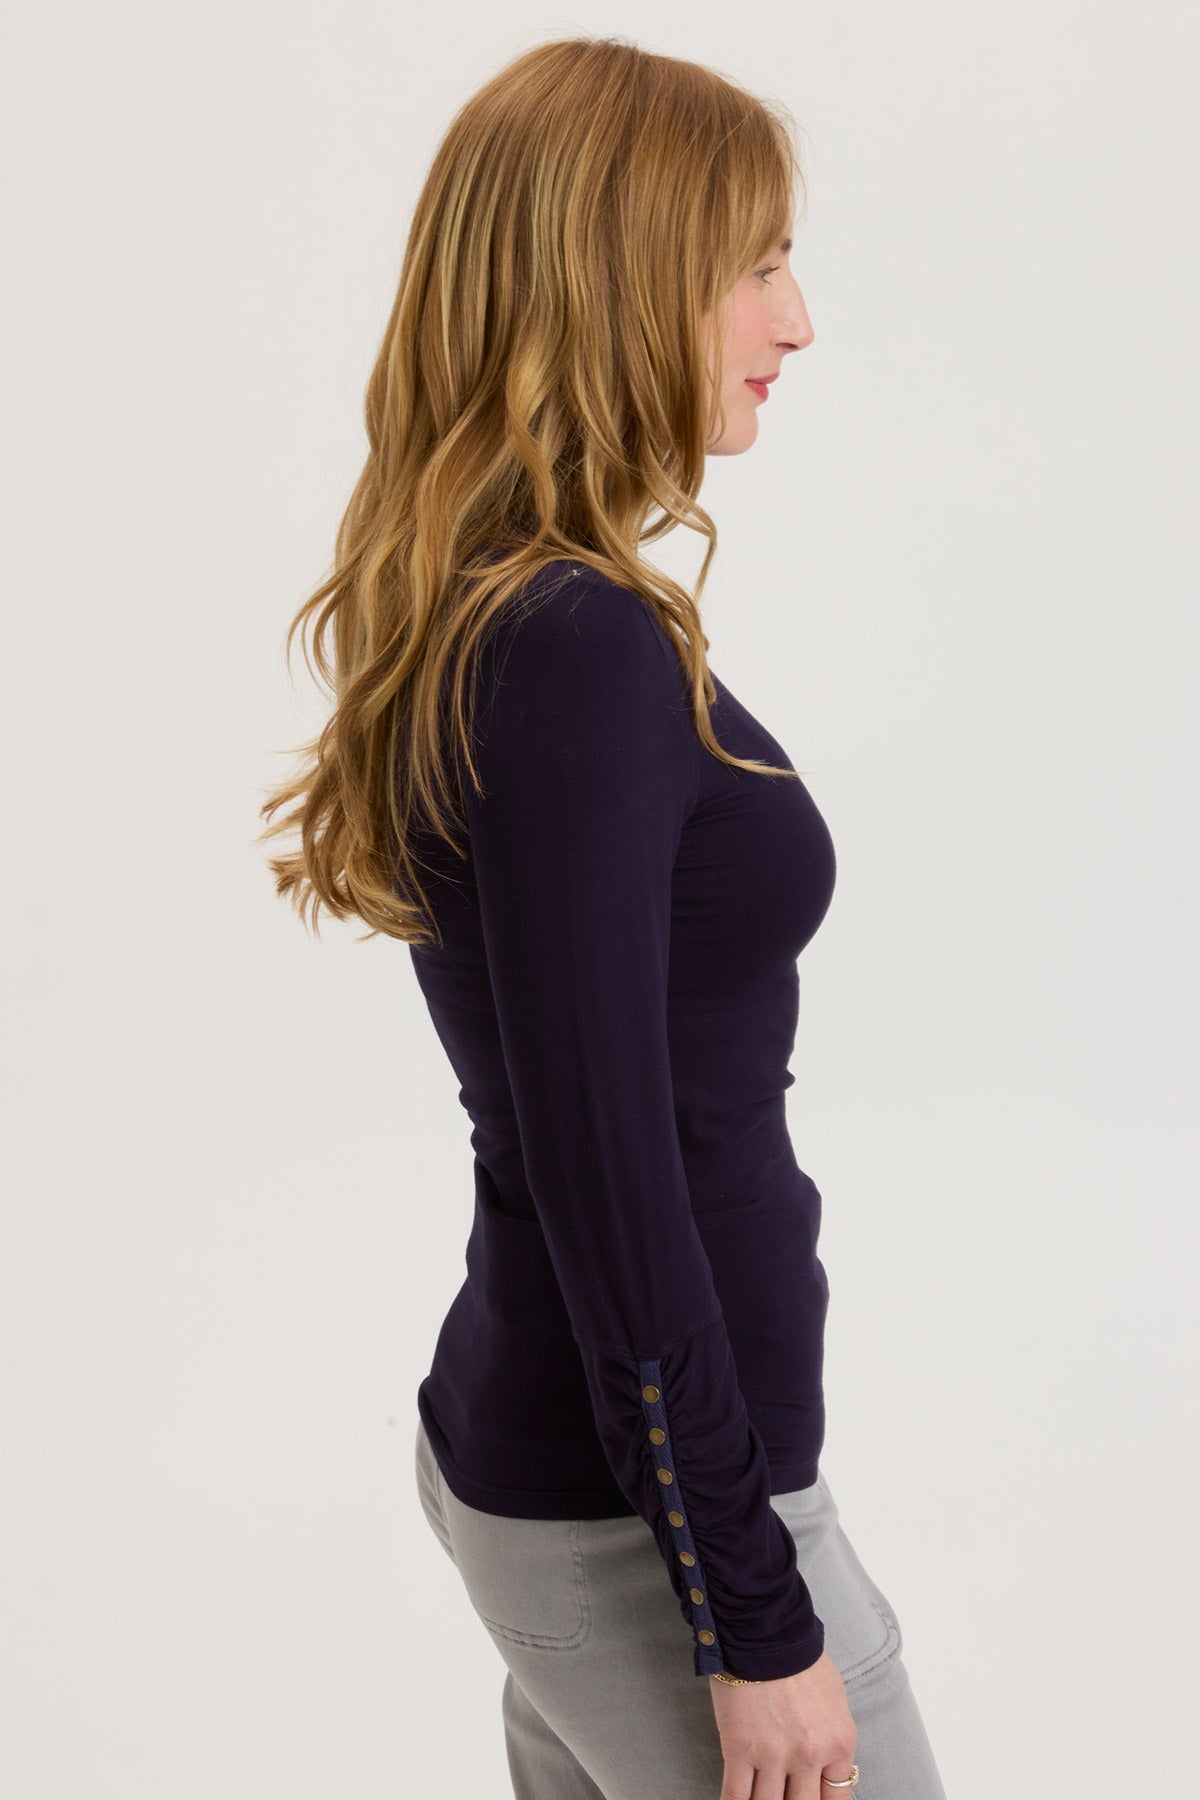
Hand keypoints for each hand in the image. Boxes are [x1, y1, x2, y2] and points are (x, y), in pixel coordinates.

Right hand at [708, 1650, 857, 1799]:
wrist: (762, 1629)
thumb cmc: (798, 1657)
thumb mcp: (833, 1700)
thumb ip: (830, 1739)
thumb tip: (822, 1769)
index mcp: (838, 1742)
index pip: (837, 1799)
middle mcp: (810, 1755)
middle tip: (784, 1796)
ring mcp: (773, 1755)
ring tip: (759, 1797)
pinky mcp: (739, 1749)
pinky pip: (735, 1796)